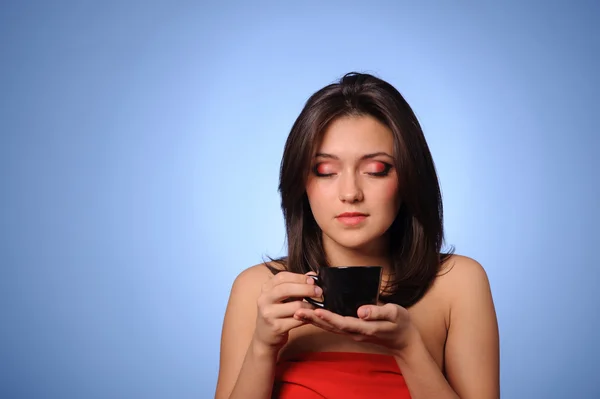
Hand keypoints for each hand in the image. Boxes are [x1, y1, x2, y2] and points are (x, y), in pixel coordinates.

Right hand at [252, 272, 321, 354]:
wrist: (265, 335)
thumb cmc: (277, 312)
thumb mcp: (283, 296)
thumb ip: (296, 285)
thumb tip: (312, 275)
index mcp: (266, 288)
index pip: (282, 277)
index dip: (299, 277)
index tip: (312, 280)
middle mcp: (264, 299)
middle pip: (286, 289)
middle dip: (306, 288)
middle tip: (319, 291)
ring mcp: (269, 314)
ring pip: (295, 306)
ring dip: (310, 305)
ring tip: (318, 305)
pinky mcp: (276, 327)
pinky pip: (298, 320)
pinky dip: (308, 317)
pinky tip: (313, 315)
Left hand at [294, 303, 417, 353]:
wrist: (404, 340)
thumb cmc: (400, 323)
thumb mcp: (395, 313)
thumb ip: (378, 312)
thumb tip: (361, 311)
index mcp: (366, 327)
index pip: (344, 322)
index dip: (329, 317)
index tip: (316, 311)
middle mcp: (356, 332)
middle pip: (331, 326)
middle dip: (314, 319)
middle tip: (297, 311)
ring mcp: (353, 333)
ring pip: (330, 327)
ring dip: (314, 320)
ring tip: (298, 312)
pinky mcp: (352, 330)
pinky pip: (334, 326)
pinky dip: (322, 320)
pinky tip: (312, 314)